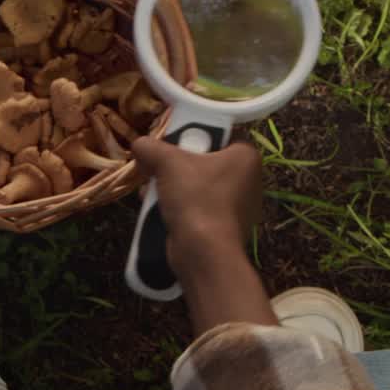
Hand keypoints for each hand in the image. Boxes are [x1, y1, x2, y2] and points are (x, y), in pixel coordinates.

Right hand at [131, 138, 261, 275]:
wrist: (204, 252)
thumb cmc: (195, 198)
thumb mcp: (168, 162)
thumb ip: (150, 147)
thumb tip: (140, 145)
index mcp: (246, 157)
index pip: (216, 137)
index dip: (190, 138)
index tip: (170, 146)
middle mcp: (249, 180)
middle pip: (202, 163)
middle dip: (174, 168)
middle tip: (155, 171)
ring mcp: (239, 207)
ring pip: (197, 187)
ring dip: (171, 189)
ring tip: (151, 194)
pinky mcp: (225, 229)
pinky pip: (198, 209)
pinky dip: (179, 209)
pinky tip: (159, 212)